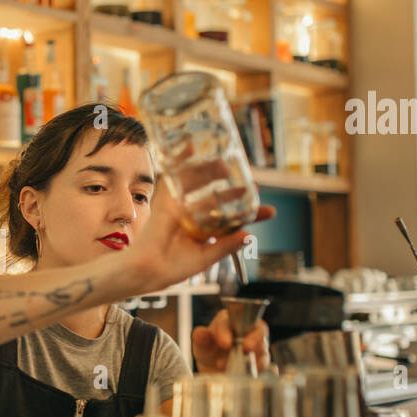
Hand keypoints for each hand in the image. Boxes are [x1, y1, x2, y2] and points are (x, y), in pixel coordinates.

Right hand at [124, 175, 275, 292]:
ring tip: (227, 165)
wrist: (146, 269)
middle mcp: (194, 218)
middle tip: (252, 185)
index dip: (250, 214)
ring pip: (200, 185)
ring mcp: (181, 207)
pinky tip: (192, 146)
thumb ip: (226, 246)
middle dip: (235, 191)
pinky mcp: (168, 199)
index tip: (269, 211)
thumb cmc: (171, 268)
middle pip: (218, 199)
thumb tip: (249, 235)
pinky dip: (182, 160)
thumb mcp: (205, 258)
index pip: (231, 220)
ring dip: (213, 172)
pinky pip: (175, 176)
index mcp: (205, 234)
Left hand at [191, 310, 271, 372]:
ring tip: (238, 367)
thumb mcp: (201, 345)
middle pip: (259, 329)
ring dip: (252, 358)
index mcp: (232, 320)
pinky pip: (264, 365)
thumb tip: (200, 333)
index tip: (224, 342)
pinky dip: (257, 369)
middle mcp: (248, 331)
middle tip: (245, 348)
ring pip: (263, 349)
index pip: (234, 318)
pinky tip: (247, 374)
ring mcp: (257, 347)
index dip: (229, 330)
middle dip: (253, 339)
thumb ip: (201, 338)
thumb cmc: (209, 351)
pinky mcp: (261, 362)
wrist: (213, 371)